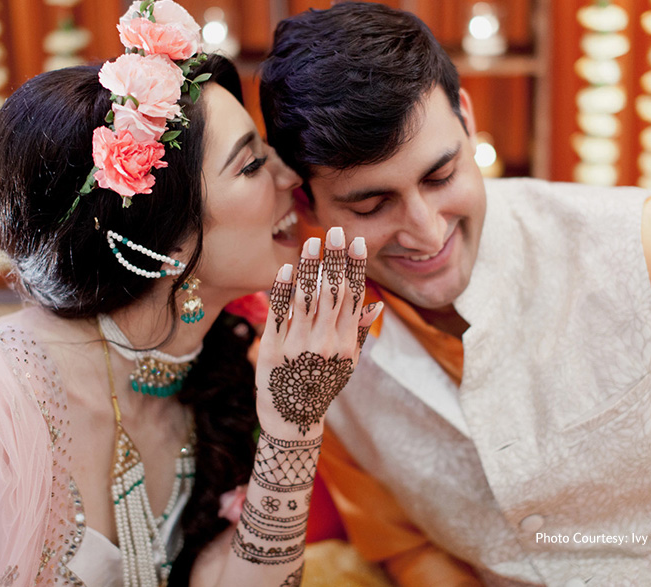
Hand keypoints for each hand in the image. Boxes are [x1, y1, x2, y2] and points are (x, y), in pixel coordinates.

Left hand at [255, 227, 381, 437]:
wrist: (293, 420)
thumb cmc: (321, 388)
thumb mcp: (346, 366)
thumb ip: (359, 334)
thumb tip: (376, 307)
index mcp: (346, 343)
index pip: (353, 297)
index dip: (355, 268)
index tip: (357, 243)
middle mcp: (325, 342)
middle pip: (332, 292)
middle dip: (334, 259)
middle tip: (335, 231)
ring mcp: (299, 345)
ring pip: (306, 298)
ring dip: (309, 267)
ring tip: (311, 241)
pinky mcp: (273, 349)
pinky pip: (278, 314)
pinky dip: (282, 290)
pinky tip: (285, 269)